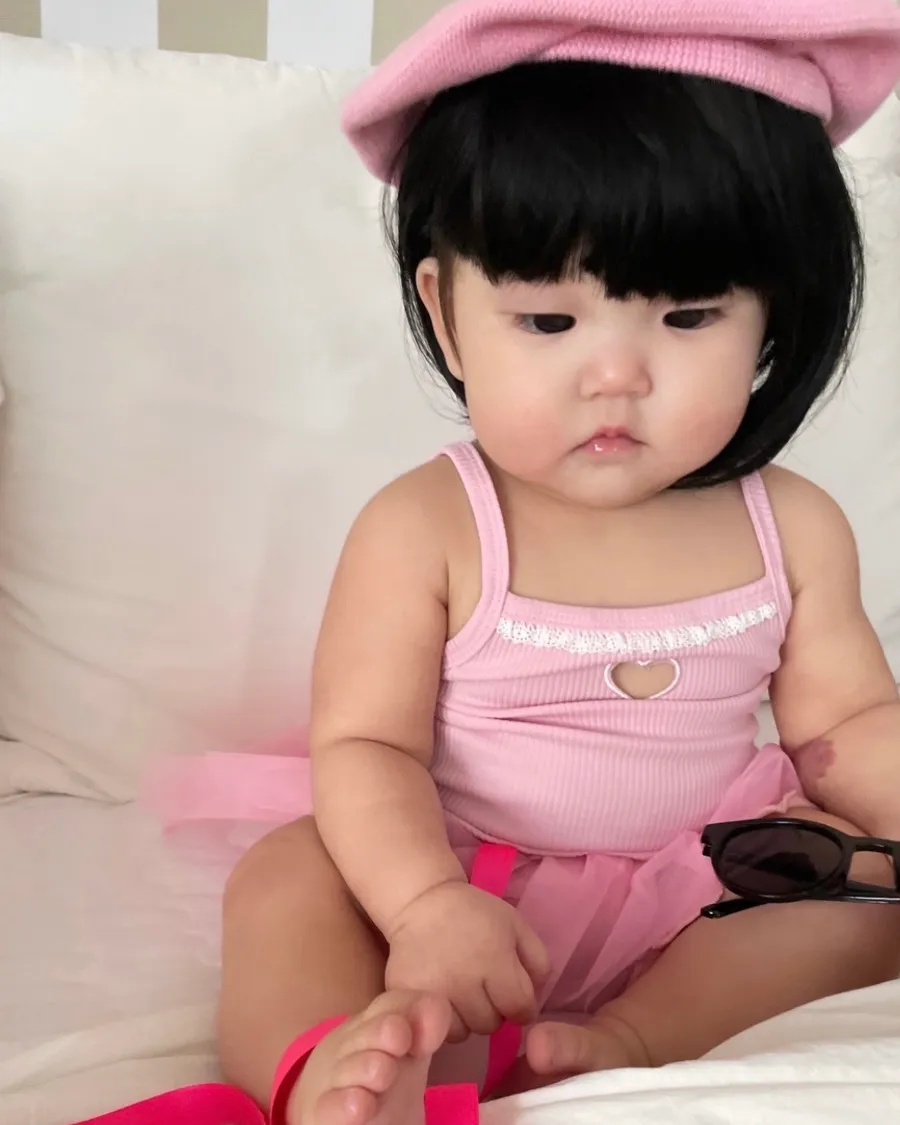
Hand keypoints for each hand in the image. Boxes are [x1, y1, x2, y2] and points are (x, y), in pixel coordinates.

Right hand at [384, 881, 549, 1042]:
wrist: (422, 902)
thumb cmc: (474, 913)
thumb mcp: (516, 925)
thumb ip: (537, 963)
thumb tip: (535, 1002)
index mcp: (493, 959)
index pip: (521, 1009)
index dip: (522, 1005)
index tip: (513, 994)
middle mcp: (462, 980)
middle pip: (491, 1024)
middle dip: (494, 1010)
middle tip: (484, 988)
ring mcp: (432, 992)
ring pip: (463, 1033)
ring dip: (468, 1018)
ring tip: (462, 993)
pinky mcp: (406, 996)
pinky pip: (435, 1029)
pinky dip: (444, 1020)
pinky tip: (444, 998)